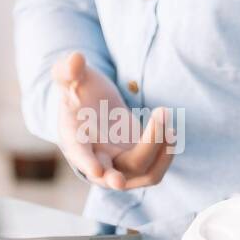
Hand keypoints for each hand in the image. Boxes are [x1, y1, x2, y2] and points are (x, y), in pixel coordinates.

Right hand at [53, 51, 175, 190]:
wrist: (94, 108)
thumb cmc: (79, 93)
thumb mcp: (71, 79)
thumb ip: (68, 70)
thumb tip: (76, 58)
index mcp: (75, 142)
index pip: (80, 155)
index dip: (87, 164)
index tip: (97, 171)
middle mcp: (98, 161)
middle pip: (115, 174)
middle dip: (120, 177)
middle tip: (120, 181)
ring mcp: (120, 166)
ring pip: (142, 172)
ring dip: (157, 150)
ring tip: (163, 116)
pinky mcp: (139, 163)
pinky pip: (156, 169)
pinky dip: (166, 153)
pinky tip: (170, 131)